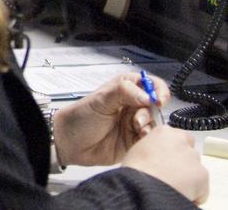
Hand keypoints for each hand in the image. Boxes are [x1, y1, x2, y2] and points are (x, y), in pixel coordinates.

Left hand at [53, 72, 167, 165]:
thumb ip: (123, 92)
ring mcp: (134, 123)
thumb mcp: (100, 99)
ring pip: (154, 122)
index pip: (149, 84)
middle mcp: (131, 105)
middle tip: (139, 119)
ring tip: (137, 129)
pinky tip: (138, 138)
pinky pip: (150, 139)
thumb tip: (147, 96)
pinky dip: (148, 138)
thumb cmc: (80, 117)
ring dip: (149, 126)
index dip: (158, 90)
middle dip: (151, 112)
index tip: (158, 100)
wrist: (69, 143)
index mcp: (124, 89)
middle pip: (155, 106)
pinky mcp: (135, 140)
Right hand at [120, 125, 207, 204]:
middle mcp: (183, 142)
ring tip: (172, 186)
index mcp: (164, 132)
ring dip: (187, 177)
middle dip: (181, 162)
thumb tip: (155, 157)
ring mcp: (195, 159)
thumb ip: (151, 148)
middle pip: (187, 152)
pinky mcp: (203, 177)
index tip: (163, 159)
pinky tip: (179, 194)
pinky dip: (194, 193)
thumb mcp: (137, 150)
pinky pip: (201, 188)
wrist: (143, 186)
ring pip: (195, 170)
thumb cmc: (135, 169)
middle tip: (168, 173)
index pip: (175, 137)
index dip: (170, 150)